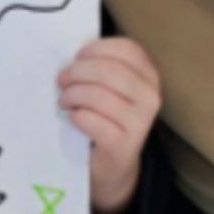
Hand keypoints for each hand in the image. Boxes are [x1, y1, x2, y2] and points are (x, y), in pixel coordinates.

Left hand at [56, 36, 160, 213]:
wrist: (114, 164)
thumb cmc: (108, 115)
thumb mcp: (111, 87)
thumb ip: (102, 66)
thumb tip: (74, 55)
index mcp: (149, 76)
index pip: (126, 49)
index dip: (96, 49)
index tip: (78, 57)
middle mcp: (151, 97)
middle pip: (107, 70)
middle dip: (77, 72)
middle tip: (62, 80)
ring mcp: (140, 123)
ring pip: (97, 95)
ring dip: (72, 95)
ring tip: (65, 100)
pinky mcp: (123, 145)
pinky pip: (91, 120)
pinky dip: (76, 116)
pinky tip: (74, 117)